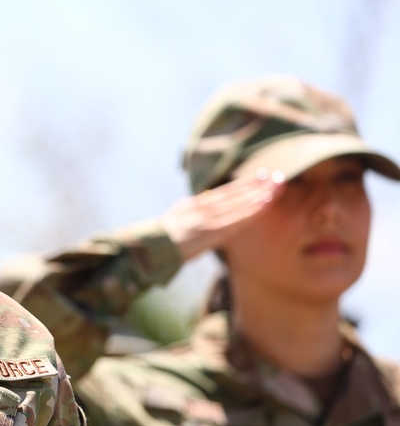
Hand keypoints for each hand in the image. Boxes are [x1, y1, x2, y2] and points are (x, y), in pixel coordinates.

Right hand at [160, 170, 284, 260]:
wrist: (147, 249)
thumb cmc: (158, 243)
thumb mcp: (174, 223)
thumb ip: (190, 217)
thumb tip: (202, 215)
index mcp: (193, 205)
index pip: (224, 192)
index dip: (244, 184)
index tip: (262, 176)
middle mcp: (201, 207)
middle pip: (234, 193)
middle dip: (257, 185)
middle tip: (278, 176)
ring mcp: (206, 218)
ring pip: (238, 203)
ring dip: (259, 195)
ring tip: (278, 187)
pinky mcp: (209, 230)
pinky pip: (236, 219)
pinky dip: (251, 211)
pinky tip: (264, 205)